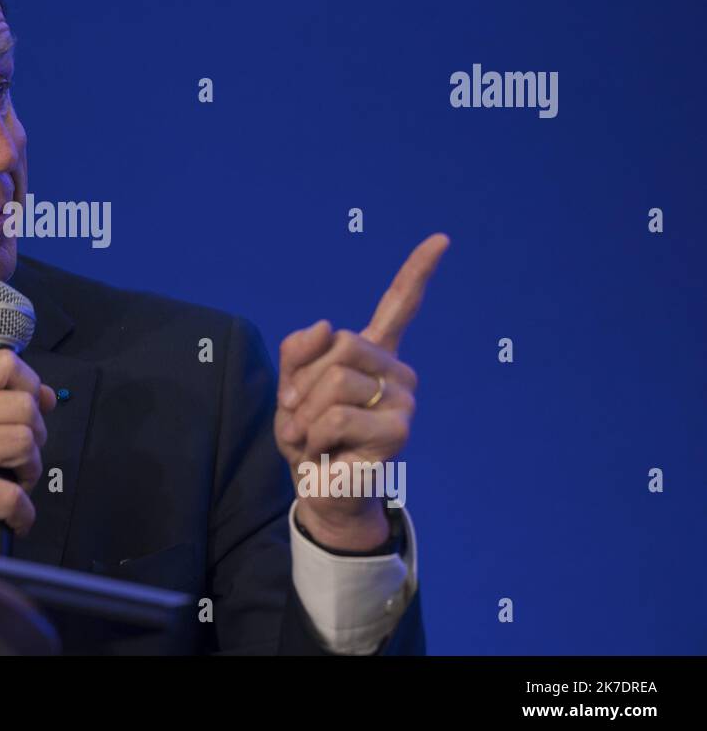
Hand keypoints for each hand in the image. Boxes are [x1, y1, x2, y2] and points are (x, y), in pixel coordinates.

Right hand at [0, 349, 56, 543]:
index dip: (30, 385)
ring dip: (28, 473)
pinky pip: (15, 496)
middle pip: (26, 408)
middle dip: (34, 438)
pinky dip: (22, 514)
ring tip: (10, 484)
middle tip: (17, 459)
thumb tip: (47, 395)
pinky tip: (11, 517)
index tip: (29, 410)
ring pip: (26, 446)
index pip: (6, 363)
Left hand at [273, 233, 449, 550]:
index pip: (399, 305)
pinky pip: (334, 417)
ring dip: (303, 414)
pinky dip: (312, 437)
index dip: (417, 271)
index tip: (441, 239)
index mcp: (373, 355)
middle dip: (302, 383)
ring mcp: (401, 400)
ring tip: (311, 438)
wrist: (318, 491)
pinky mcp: (397, 431)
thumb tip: (327, 324)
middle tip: (300, 417)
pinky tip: (323, 453)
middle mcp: (396, 372)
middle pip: (340, 345)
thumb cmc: (308, 439)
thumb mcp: (290, 388)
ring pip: (333, 382)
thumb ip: (299, 351)